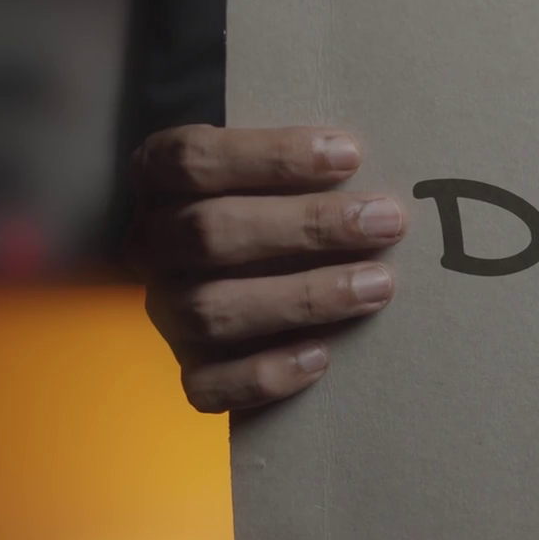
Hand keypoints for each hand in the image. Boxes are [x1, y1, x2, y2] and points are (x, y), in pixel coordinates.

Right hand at [124, 125, 407, 412]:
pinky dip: (265, 374)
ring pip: (213, 309)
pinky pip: (209, 385)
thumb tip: (370, 162)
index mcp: (158, 178)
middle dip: (308, 226)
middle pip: (211, 232)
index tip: (350, 154)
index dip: (271, 155)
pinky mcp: (189, 367)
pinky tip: (321, 357)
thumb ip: (304, 162)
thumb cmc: (271, 202)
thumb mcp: (271, 168)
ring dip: (304, 297)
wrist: (240, 268)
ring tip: (378, 285)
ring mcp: (166, 310)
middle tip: (385, 221)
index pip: (195, 158)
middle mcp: (152, 244)